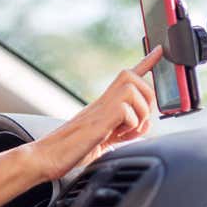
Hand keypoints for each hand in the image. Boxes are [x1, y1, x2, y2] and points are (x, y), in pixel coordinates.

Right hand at [31, 46, 161, 180]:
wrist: (47, 157)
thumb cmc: (72, 150)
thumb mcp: (104, 139)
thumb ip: (123, 131)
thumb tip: (145, 127)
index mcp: (105, 105)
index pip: (127, 77)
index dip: (146, 62)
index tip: (159, 49)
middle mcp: (103, 101)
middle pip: (135, 78)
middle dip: (148, 100)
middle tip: (139, 122)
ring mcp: (100, 108)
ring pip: (134, 90)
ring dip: (140, 114)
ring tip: (126, 132)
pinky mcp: (100, 118)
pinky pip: (128, 111)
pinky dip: (131, 126)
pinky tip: (117, 136)